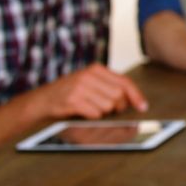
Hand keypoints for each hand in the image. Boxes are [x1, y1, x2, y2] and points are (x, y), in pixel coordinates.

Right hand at [31, 64, 148, 119]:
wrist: (41, 100)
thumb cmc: (70, 92)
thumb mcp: (90, 83)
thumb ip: (110, 86)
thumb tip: (135, 101)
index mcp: (96, 69)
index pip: (124, 82)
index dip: (136, 96)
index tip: (143, 107)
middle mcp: (89, 75)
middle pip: (118, 95)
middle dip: (118, 107)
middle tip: (109, 109)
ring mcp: (80, 87)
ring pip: (108, 106)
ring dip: (103, 112)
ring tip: (90, 108)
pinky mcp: (72, 100)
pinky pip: (95, 113)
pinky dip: (92, 116)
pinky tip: (83, 112)